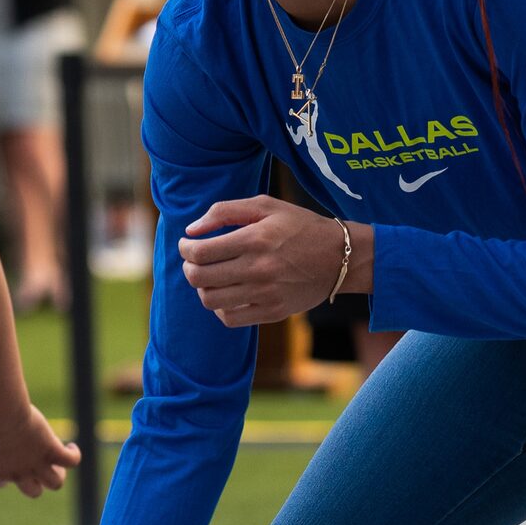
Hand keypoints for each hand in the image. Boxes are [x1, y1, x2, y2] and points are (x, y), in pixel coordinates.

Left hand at [0, 401, 80, 496]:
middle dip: (39, 481)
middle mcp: (17, 474)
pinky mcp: (51, 451)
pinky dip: (74, 455)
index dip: (8, 475)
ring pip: (55, 483)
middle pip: (34, 492)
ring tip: (58, 460)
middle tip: (39, 463)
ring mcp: (36, 465)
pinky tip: (70, 446)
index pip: (1, 483)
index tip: (10, 460)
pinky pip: (71, 462)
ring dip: (58, 474)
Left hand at [180, 195, 357, 327]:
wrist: (340, 257)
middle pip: (199, 278)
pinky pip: (230, 318)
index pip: (200, 252)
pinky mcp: (272, 312)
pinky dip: (220, 308)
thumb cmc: (300, 227)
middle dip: (189, 268)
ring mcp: (265, 294)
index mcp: (255, 239)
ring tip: (211, 277)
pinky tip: (227, 294)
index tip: (188, 245)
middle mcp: (258, 269)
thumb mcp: (266, 206)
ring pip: (210, 300)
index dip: (185, 249)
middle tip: (194, 261)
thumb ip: (225, 211)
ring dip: (202, 288)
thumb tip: (192, 230)